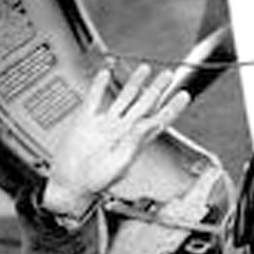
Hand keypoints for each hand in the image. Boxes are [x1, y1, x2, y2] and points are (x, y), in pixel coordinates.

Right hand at [43, 64, 189, 216]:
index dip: (172, 108)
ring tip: (145, 69)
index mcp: (133, 142)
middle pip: (144, 105)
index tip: (183, 95)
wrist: (70, 184)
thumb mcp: (119, 164)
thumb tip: (151, 123)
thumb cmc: (94, 182)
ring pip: (124, 98)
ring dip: (134, 83)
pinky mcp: (86, 121)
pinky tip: (106, 73)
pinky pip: (95, 98)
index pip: (158, 120)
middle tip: (168, 75)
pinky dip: (100, 84)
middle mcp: (122, 131)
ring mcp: (105, 124)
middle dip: (157, 89)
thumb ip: (135, 142)